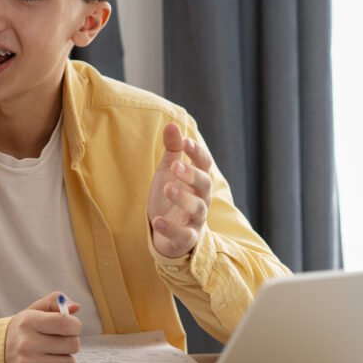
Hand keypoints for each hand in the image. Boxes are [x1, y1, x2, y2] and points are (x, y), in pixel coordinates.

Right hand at [4, 291, 82, 362]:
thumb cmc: (24, 331)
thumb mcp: (34, 311)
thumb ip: (55, 302)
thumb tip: (76, 307)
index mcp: (28, 322)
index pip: (66, 323)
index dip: (75, 325)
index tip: (70, 327)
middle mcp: (25, 343)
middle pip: (73, 345)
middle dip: (70, 343)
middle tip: (58, 343)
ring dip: (64, 361)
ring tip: (51, 356)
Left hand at [147, 123, 212, 257]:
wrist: (166, 232)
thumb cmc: (172, 196)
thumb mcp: (169, 171)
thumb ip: (173, 150)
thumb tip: (172, 124)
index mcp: (198, 180)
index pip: (204, 164)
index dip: (197, 153)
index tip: (185, 142)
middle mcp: (201, 199)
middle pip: (204, 185)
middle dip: (192, 174)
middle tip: (176, 166)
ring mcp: (195, 220)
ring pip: (197, 209)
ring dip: (184, 198)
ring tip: (168, 188)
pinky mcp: (186, 238)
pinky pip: (183, 235)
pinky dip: (171, 228)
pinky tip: (157, 220)